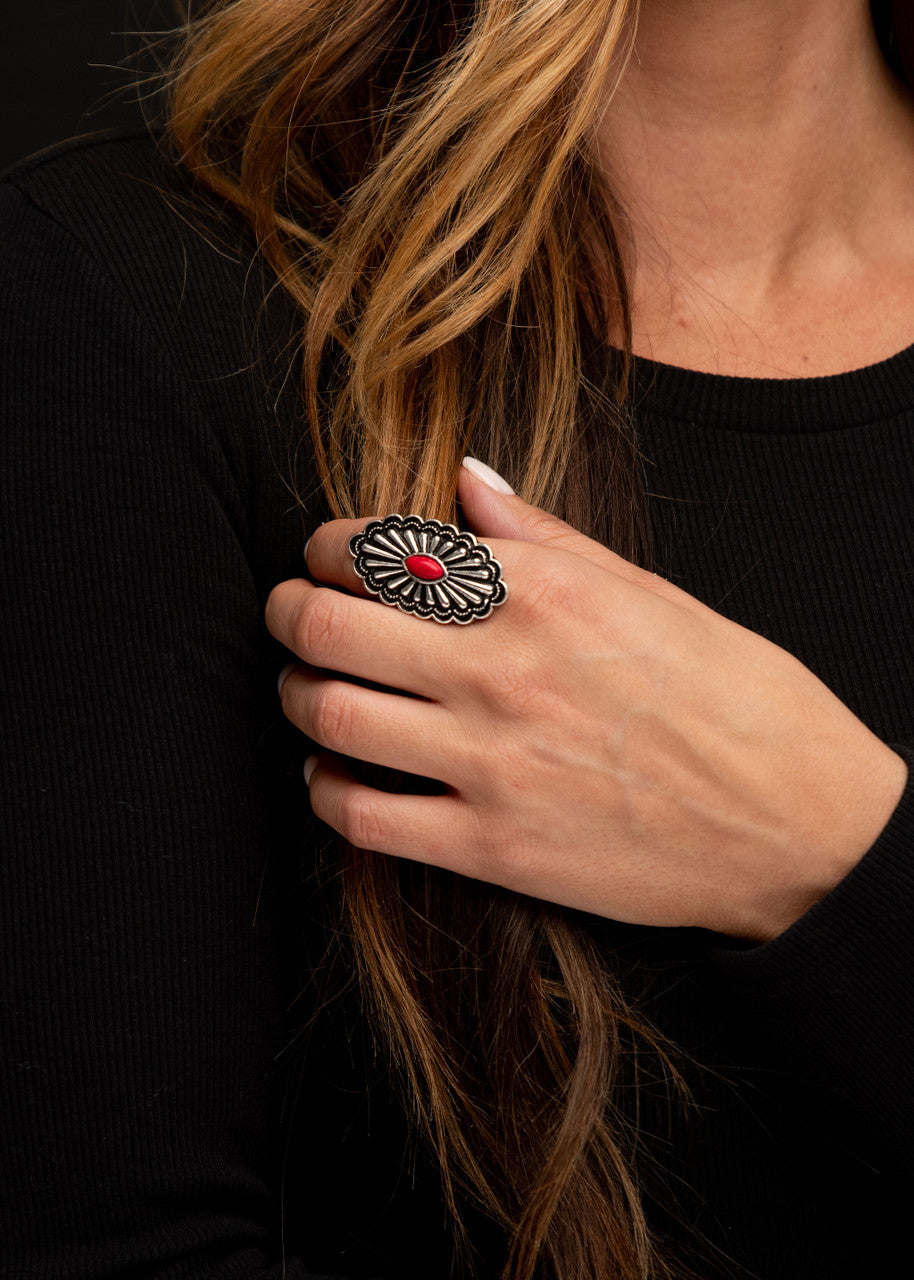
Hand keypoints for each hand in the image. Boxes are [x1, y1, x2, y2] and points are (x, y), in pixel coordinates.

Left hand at [265, 459, 907, 941]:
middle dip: (286, 612)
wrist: (796, 822)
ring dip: (295, 695)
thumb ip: (544, 536)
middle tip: (287, 613)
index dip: (328, 548)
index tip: (325, 557)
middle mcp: (503, 671)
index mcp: (542, 594)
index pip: (380, 550)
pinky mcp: (494, 847)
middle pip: (328, 627)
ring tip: (305, 688)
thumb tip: (468, 481)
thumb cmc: (735, 696)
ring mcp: (492, 764)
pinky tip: (334, 775)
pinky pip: (361, 818)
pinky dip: (326, 790)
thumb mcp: (650, 592)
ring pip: (328, 717)